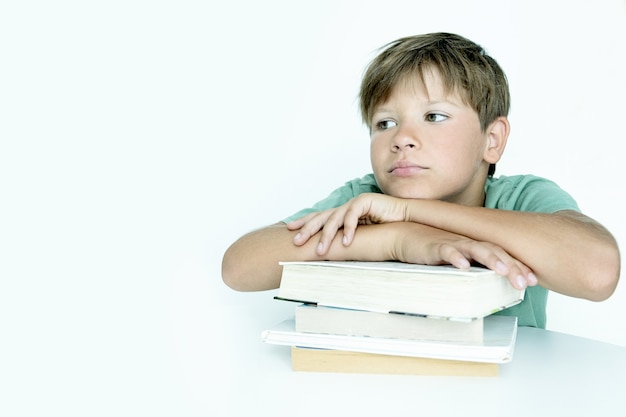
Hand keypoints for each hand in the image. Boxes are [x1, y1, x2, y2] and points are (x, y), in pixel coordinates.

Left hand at [287, 193, 406, 253]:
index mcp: (343, 213)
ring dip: (326, 236)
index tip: (289, 229)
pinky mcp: (365, 201)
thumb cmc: (386, 227)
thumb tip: (333, 253)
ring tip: (321, 251)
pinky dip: (348, 230)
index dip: (304, 222)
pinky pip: (353, 217)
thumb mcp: (362, 236)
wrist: (407, 217)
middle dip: (307, 229)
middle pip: (321, 217)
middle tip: (296, 241)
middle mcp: (346, 207)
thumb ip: (348, 239)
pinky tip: (345, 242)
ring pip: (334, 219)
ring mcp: (355, 203)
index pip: (319, 217)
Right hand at [395, 226, 537, 290]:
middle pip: (494, 252)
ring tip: (502, 270)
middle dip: (512, 267)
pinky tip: (463, 265)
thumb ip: (472, 271)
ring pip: (475, 249)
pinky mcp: (434, 246)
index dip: (518, 266)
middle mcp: (467, 243)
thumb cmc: (431, 250)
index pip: (502, 255)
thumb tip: (490, 290)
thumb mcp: (456, 262)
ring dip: (491, 259)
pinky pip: (446, 250)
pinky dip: (456, 257)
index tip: (532, 280)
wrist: (404, 237)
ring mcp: (452, 243)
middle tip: (524, 282)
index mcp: (475, 247)